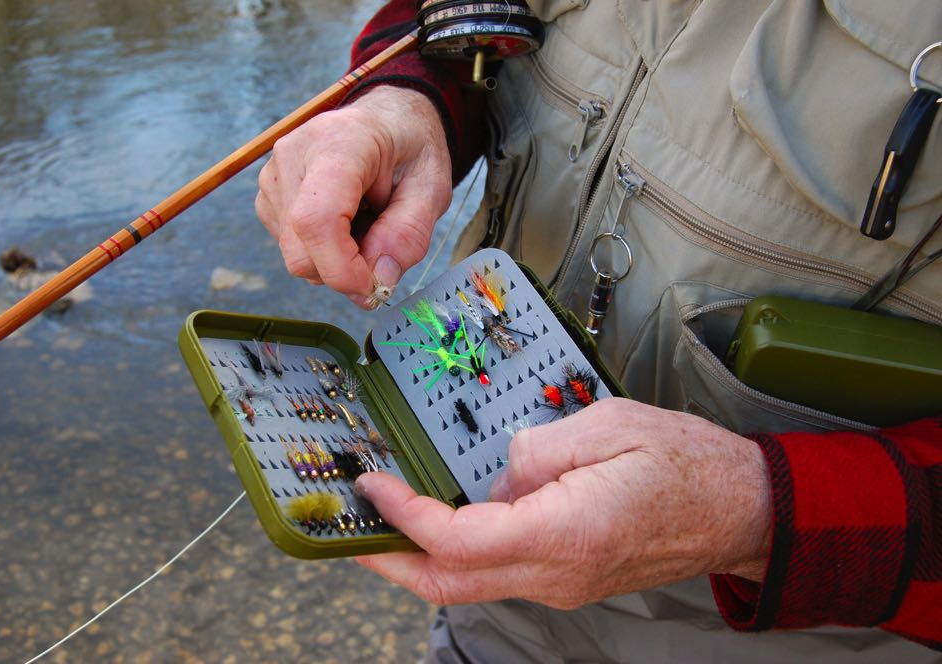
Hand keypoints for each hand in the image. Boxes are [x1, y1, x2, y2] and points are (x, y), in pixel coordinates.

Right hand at [255, 86, 451, 307]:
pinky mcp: (268, 196)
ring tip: (366, 224)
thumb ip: (408, 235)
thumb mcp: (430, 189)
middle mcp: (293, 156)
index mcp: (338, 143)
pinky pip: (292, 247)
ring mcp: (273, 177)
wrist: (386, 119)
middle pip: (301, 250)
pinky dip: (323, 251)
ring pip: (296, 256)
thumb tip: (378, 280)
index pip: (317, 220)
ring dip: (336, 260)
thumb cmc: (409, 149)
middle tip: (383, 254)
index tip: (374, 289)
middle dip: (345, 272)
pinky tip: (346, 222)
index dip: (342, 269)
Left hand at [354, 398, 772, 608]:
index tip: (373, 487)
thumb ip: (539, 447)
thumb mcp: (610, 424)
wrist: (739, 509)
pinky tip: (448, 520)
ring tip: (390, 518)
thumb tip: (500, 470)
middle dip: (392, 561)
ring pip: (471, 585)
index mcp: (567, 531)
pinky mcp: (567, 579)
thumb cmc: (687, 462)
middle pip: (452, 584)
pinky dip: (460, 553)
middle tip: (354, 529)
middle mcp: (559, 571)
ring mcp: (563, 583)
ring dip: (422, 557)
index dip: (404, 516)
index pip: (460, 539)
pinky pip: (499, 574)